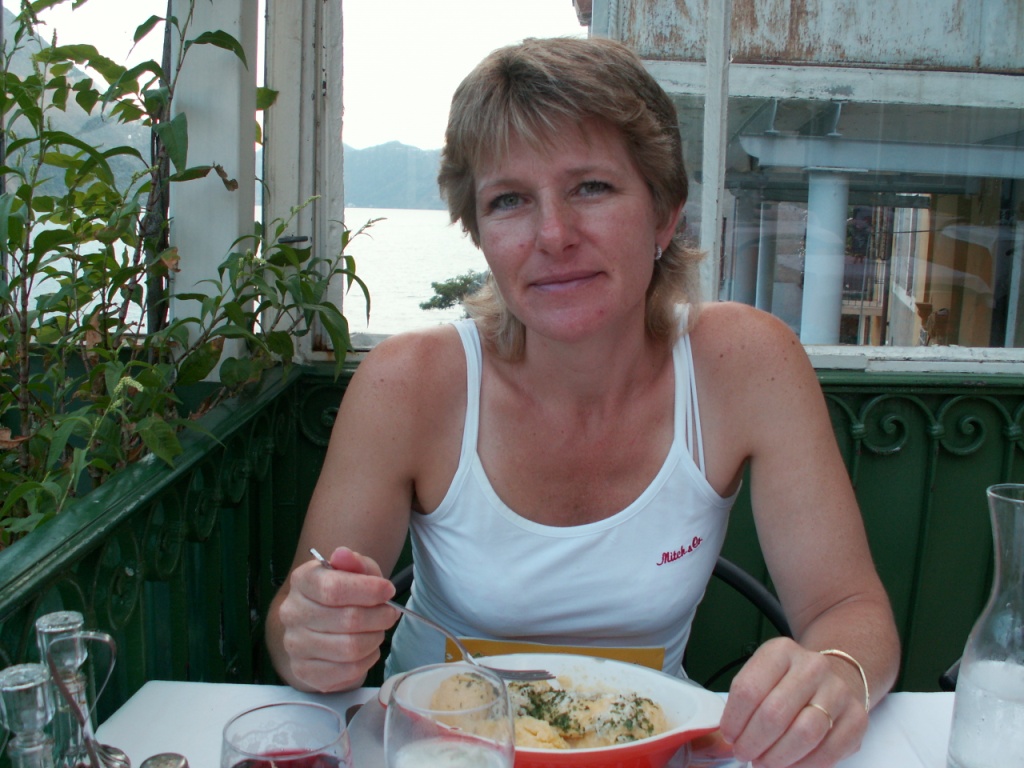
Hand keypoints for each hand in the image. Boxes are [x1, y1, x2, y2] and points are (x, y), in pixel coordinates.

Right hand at [276, 546, 397, 691]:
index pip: (334, 589)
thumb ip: (355, 563)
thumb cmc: (343, 593)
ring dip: (375, 639)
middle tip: (389, 613)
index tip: (388, 590)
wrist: (320, 623)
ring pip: (350, 648)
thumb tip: (343, 554)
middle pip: (348, 620)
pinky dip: (367, 660)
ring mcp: (295, 645)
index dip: (368, 591)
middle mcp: (292, 613)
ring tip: (377, 630)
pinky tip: (366, 649)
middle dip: (379, 617)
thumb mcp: (355, 571)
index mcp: (302, 581)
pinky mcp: (305, 672)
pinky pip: (348, 671)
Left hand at [718, 637, 867, 767]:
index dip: (734, 720)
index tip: (729, 736)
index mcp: (781, 651)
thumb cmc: (789, 681)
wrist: (835, 676)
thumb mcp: (763, 675)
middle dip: (753, 742)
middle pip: (774, 714)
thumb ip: (744, 700)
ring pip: (804, 734)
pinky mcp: (857, 718)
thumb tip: (727, 737)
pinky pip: (828, 752)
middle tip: (744, 753)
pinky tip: (789, 765)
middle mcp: (812, 667)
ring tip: (763, 762)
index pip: (749, 689)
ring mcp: (838, 691)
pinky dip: (803, 765)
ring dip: (777, 757)